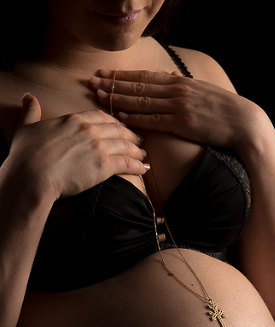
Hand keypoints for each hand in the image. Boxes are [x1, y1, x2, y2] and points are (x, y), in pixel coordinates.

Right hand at [5, 94, 147, 200]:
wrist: (32, 176)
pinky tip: (144, 168)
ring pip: (126, 146)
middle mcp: (90, 130)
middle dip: (130, 135)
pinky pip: (128, 163)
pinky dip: (139, 166)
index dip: (114, 122)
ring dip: (137, 151)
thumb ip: (32, 111)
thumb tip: (29, 97)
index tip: (120, 127)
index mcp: (74, 119)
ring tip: (143, 155)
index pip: (102, 117)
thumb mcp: (27, 127)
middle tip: (138, 141)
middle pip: (118, 130)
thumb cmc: (26, 154)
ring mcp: (99, 147)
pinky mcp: (105, 165)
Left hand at [89, 69, 263, 150]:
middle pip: (138, 86)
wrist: (246, 124)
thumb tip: (174, 79)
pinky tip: (119, 117)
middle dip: (113, 84)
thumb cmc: (227, 112)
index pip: (145, 77)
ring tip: (99, 97)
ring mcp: (179, 107)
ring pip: (141, 101)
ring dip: (118, 99)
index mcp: (181, 83)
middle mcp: (177, 91)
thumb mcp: (205, 93)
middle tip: (91, 82)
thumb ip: (186, 87)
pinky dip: (134, 118)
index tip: (105, 74)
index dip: (122, 75)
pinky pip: (152, 120)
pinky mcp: (182, 124)